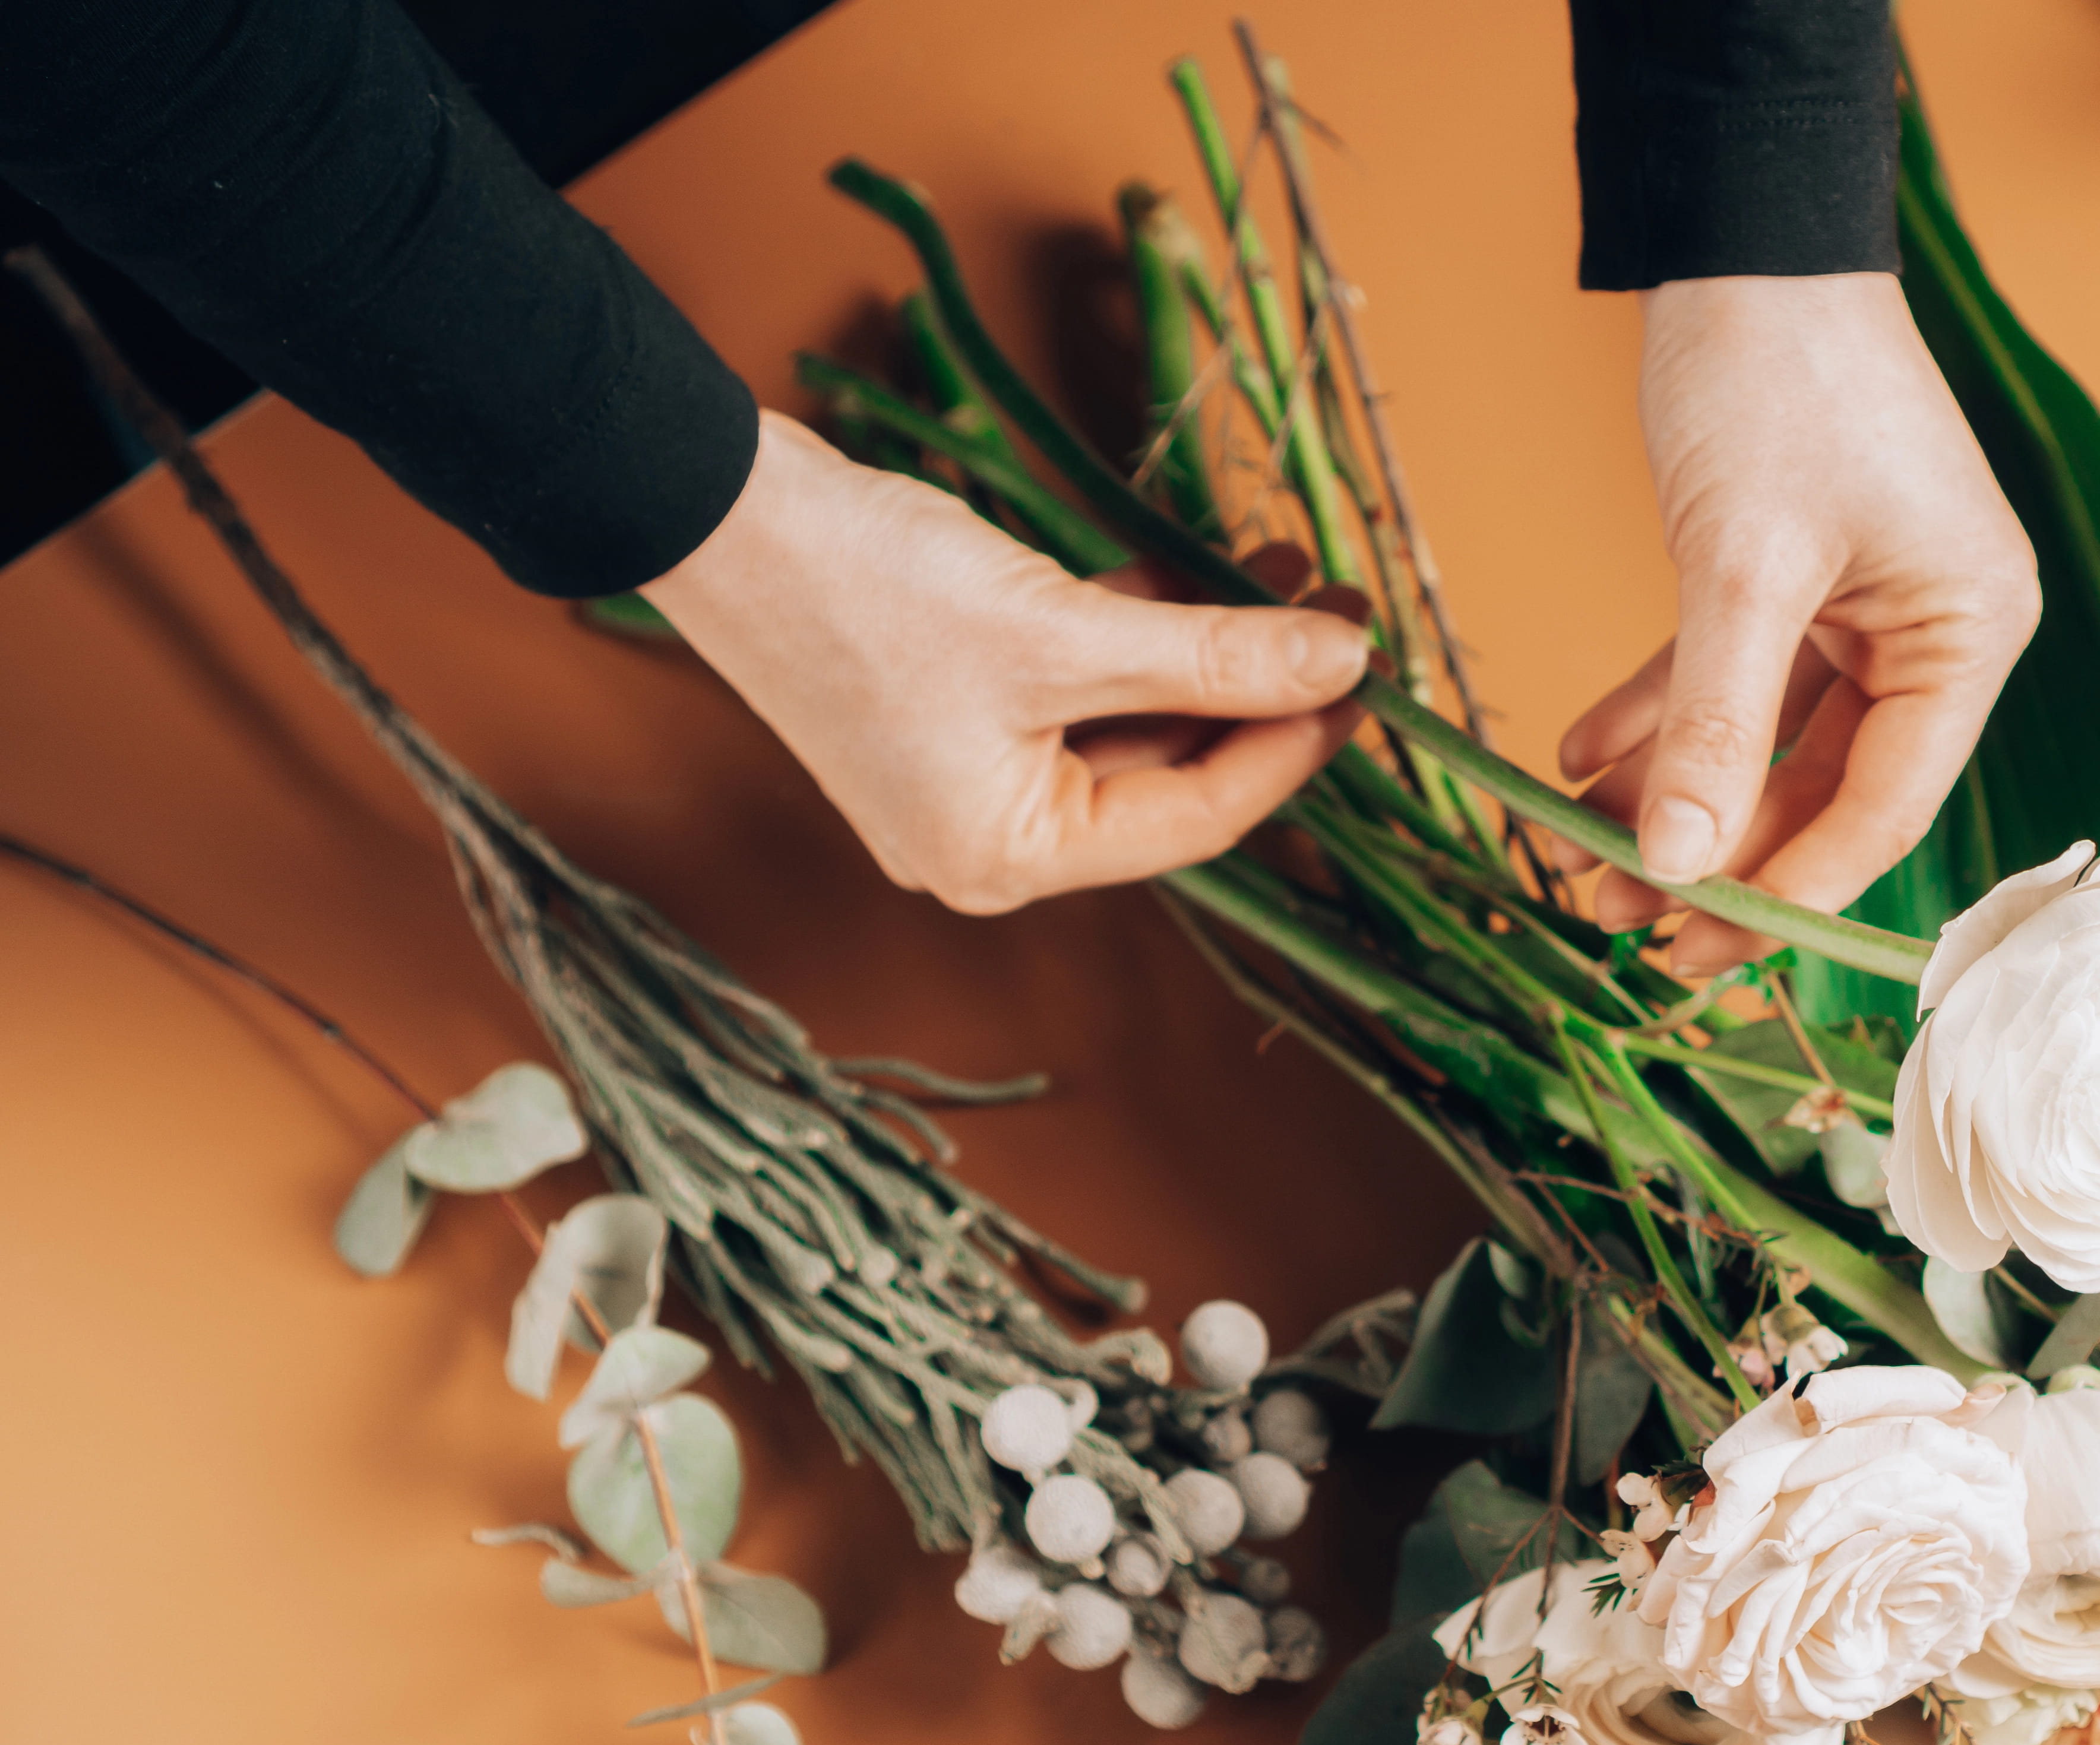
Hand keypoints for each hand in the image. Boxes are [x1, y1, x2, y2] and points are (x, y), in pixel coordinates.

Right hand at [645, 412, 1369, 913]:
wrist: (710, 507)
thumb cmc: (867, 587)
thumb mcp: (1062, 629)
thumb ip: (1210, 656)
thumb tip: (1342, 660)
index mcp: (1007, 858)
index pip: (1197, 816)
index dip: (1291, 743)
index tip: (1363, 673)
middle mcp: (988, 837)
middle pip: (1168, 771)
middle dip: (1258, 687)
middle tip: (1344, 610)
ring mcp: (967, 770)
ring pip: (1129, 717)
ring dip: (1210, 649)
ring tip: (1294, 571)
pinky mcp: (955, 701)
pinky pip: (1078, 682)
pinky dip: (1143, 631)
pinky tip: (1207, 572)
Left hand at [1561, 274, 2037, 973]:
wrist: (1743, 236)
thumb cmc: (1775, 376)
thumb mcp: (1743, 562)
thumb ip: (1713, 720)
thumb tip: (1674, 866)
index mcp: (1967, 634)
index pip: (1882, 806)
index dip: (1786, 890)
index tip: (1689, 946)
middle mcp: (1932, 632)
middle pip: (1821, 791)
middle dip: (1711, 854)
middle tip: (1615, 921)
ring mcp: (1865, 607)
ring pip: (1762, 743)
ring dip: (1670, 797)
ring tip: (1572, 853)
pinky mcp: (1795, 578)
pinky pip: (1725, 679)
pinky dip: (1654, 719)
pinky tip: (1575, 760)